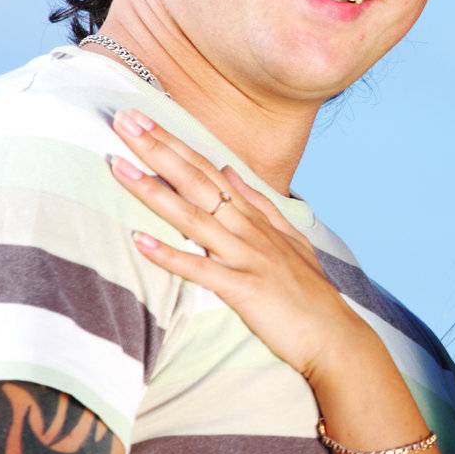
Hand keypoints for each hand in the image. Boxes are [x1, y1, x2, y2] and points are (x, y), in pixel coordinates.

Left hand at [108, 109, 359, 381]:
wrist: (333, 335)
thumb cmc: (308, 293)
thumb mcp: (289, 238)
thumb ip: (259, 203)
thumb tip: (230, 169)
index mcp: (257, 218)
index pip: (210, 171)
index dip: (176, 144)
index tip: (144, 119)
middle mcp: (251, 231)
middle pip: (199, 183)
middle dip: (160, 151)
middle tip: (126, 121)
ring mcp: (248, 258)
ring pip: (195, 219)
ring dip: (155, 193)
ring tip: (121, 168)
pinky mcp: (245, 289)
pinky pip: (202, 270)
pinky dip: (171, 256)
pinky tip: (141, 242)